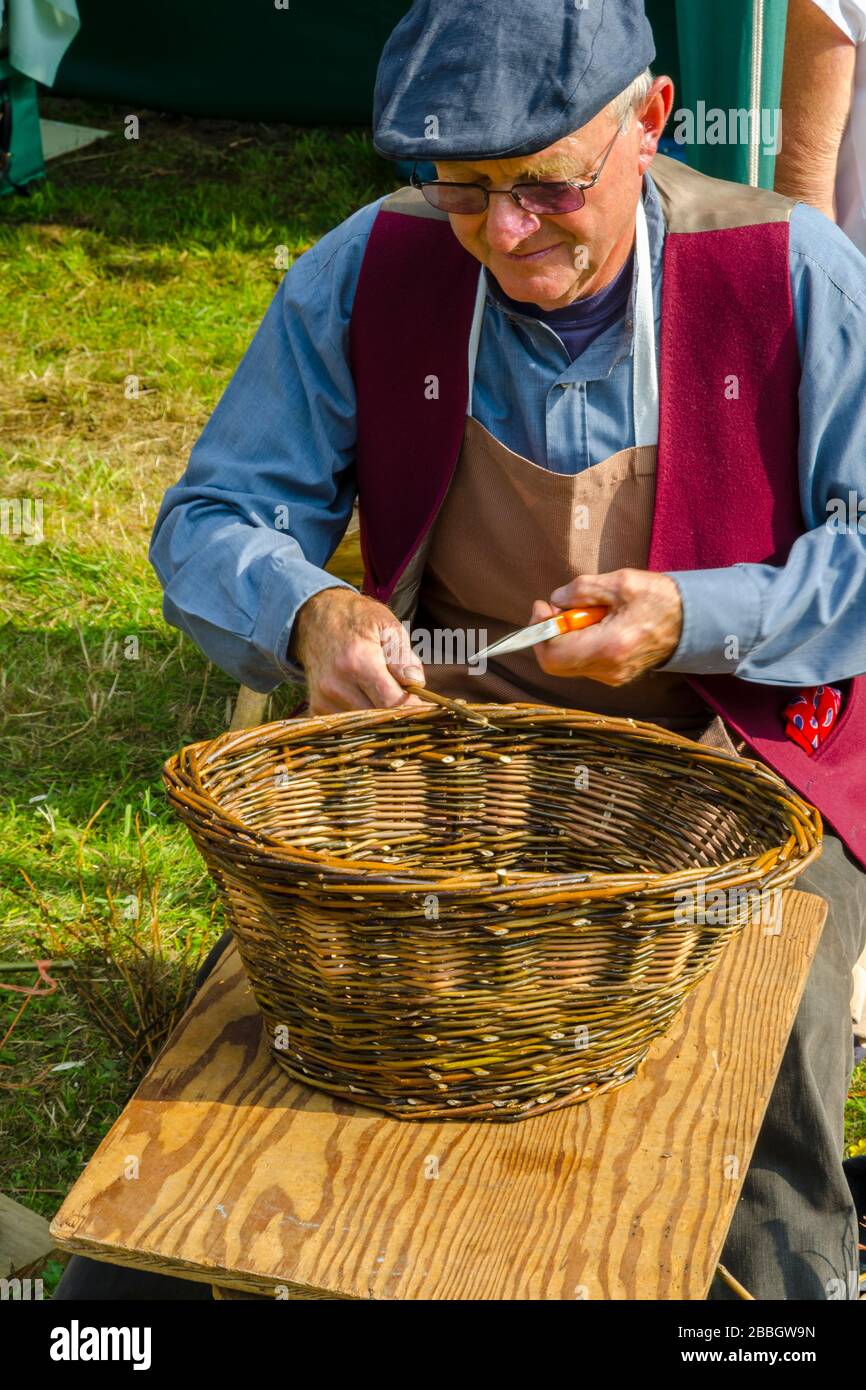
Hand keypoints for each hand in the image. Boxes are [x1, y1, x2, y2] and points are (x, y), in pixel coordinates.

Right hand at [290, 588, 426, 713]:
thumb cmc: (358, 620)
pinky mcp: (316, 707)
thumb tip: (416, 684)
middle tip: (409, 703)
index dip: (412, 709)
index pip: (391, 703)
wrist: (317, 617)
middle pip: (378, 718)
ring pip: (364, 725)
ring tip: (385, 696)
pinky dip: (361, 718)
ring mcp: (323, 698)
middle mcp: (336, 684)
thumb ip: (403, 657)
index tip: (425, 708)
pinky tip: (367, 700)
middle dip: (397, 714)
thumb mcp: (388, 627)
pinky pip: (347, 724)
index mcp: (358, 661)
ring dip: (379, 717)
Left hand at [530, 569, 682, 685]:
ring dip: (566, 637)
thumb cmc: (662, 600)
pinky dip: (579, 643)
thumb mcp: (621, 582)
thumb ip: (582, 589)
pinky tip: (595, 624)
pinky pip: (583, 663)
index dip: (539, 630)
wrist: (694, 622)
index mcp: (609, 647)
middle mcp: (608, 669)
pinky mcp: (615, 675)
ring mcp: (612, 676)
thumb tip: (556, 599)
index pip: (553, 654)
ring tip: (586, 613)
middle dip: (549, 634)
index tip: (544, 606)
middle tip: (560, 608)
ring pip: (568, 663)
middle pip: (555, 663)